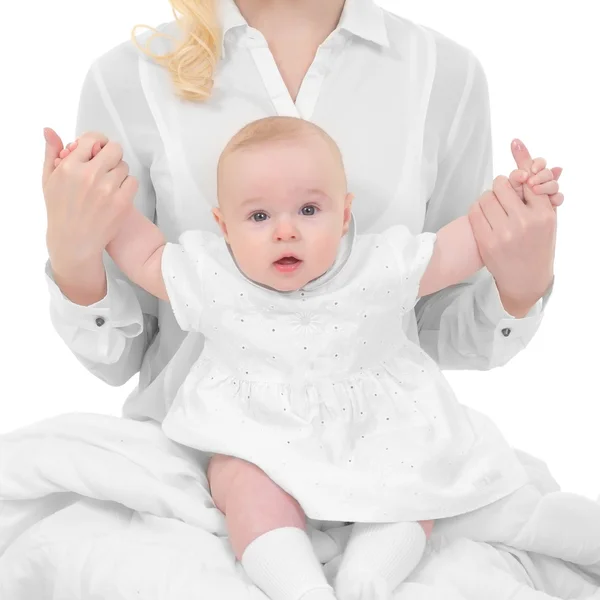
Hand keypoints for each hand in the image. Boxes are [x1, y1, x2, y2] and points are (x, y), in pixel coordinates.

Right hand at [42, 128, 137, 273]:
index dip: (98, 143)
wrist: (74, 242)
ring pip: (124, 166)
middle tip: (106, 166)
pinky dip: (127, 186)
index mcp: (69, 167)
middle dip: (111, 156)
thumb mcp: (49, 180)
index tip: (98, 150)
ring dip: (118, 172)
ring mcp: (107, 189)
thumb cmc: (60, 210)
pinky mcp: (121, 202)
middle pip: (114, 149)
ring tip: (108, 184)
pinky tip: (116, 194)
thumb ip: (52, 153)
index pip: (92, 139)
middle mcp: (89, 175)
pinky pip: (133, 181)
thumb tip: (50, 130)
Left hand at [468, 144, 556, 317]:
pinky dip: (478, 209)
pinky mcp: (487, 242)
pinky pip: (475, 212)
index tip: (517, 172)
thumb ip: (537, 183)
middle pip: (502, 184)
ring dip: (488, 198)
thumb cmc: (537, 243)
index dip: (520, 173)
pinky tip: (485, 216)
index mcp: (545, 214)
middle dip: (501, 186)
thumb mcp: (546, 214)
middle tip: (503, 195)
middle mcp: (525, 222)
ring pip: (486, 196)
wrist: (526, 278)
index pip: (528, 178)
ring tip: (495, 208)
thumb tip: (517, 143)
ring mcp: (504, 233)